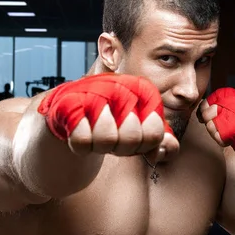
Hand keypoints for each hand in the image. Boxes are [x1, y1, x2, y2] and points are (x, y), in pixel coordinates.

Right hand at [38, 74, 178, 161]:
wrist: (70, 115)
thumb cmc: (109, 122)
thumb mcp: (138, 133)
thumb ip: (158, 142)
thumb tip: (165, 149)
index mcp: (140, 89)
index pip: (155, 130)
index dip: (146, 143)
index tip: (138, 138)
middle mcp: (119, 85)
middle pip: (132, 138)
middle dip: (123, 147)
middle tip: (115, 138)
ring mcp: (93, 93)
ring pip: (107, 139)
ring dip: (101, 145)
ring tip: (97, 134)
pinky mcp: (69, 104)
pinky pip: (82, 140)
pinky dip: (82, 144)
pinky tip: (82, 133)